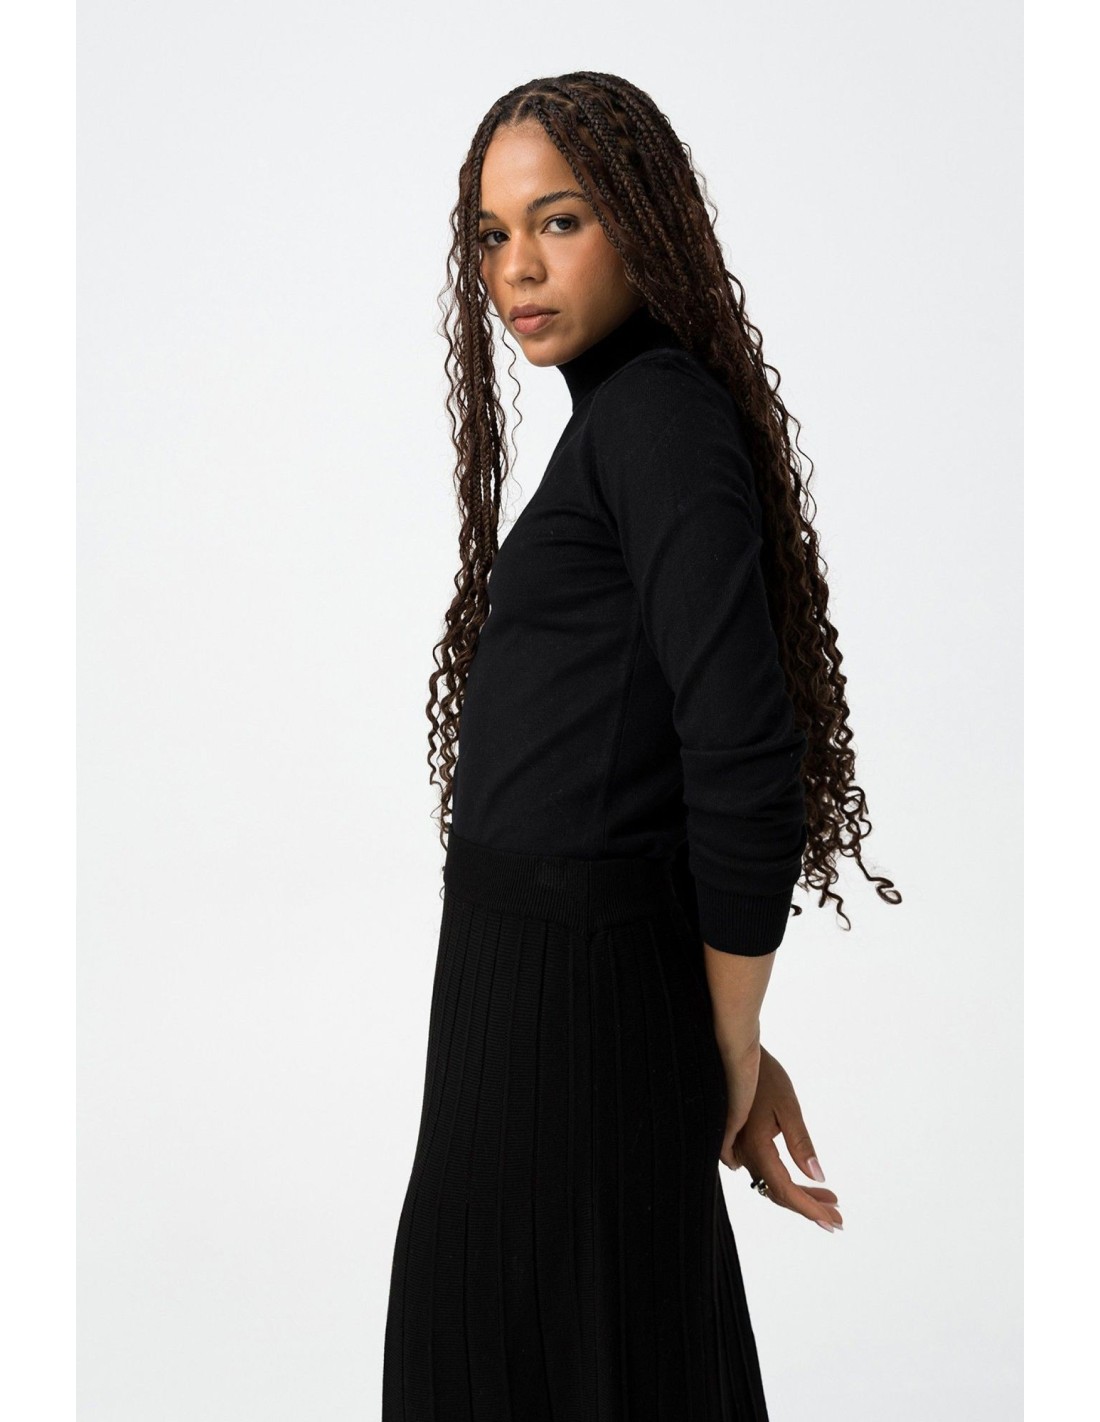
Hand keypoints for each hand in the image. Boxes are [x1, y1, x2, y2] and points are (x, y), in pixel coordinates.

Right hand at [723, 1045, 843, 1233]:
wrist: (736, 1054)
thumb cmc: (764, 1076)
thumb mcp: (788, 1107)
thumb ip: (801, 1144)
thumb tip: (817, 1176)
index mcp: (757, 1147)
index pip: (785, 1190)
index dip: (810, 1208)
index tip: (834, 1221)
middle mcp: (745, 1154)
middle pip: (777, 1192)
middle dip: (809, 1205)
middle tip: (837, 1215)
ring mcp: (739, 1150)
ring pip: (770, 1183)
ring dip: (799, 1194)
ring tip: (828, 1196)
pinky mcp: (740, 1143)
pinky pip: (763, 1171)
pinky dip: (784, 1180)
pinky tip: (802, 1181)